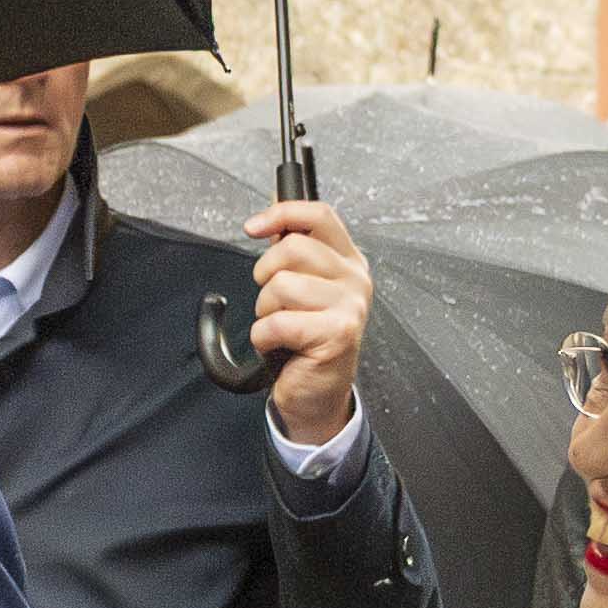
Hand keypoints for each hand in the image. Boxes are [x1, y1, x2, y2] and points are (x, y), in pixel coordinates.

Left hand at [244, 198, 368, 454]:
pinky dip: (264, 337)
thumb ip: (290, 255)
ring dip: (265, 311)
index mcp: (347, 261)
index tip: (253, 227)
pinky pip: (277, 323)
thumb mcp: (301, 290)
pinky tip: (278, 346)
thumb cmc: (304, 342)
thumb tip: (268, 220)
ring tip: (280, 328)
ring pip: (281, 285)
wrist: (317, 395)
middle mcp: (354, 279)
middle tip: (273, 302)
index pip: (319, 215)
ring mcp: (350, 306)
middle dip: (265, 276)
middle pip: (292, 248)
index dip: (282, 213)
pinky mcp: (338, 334)